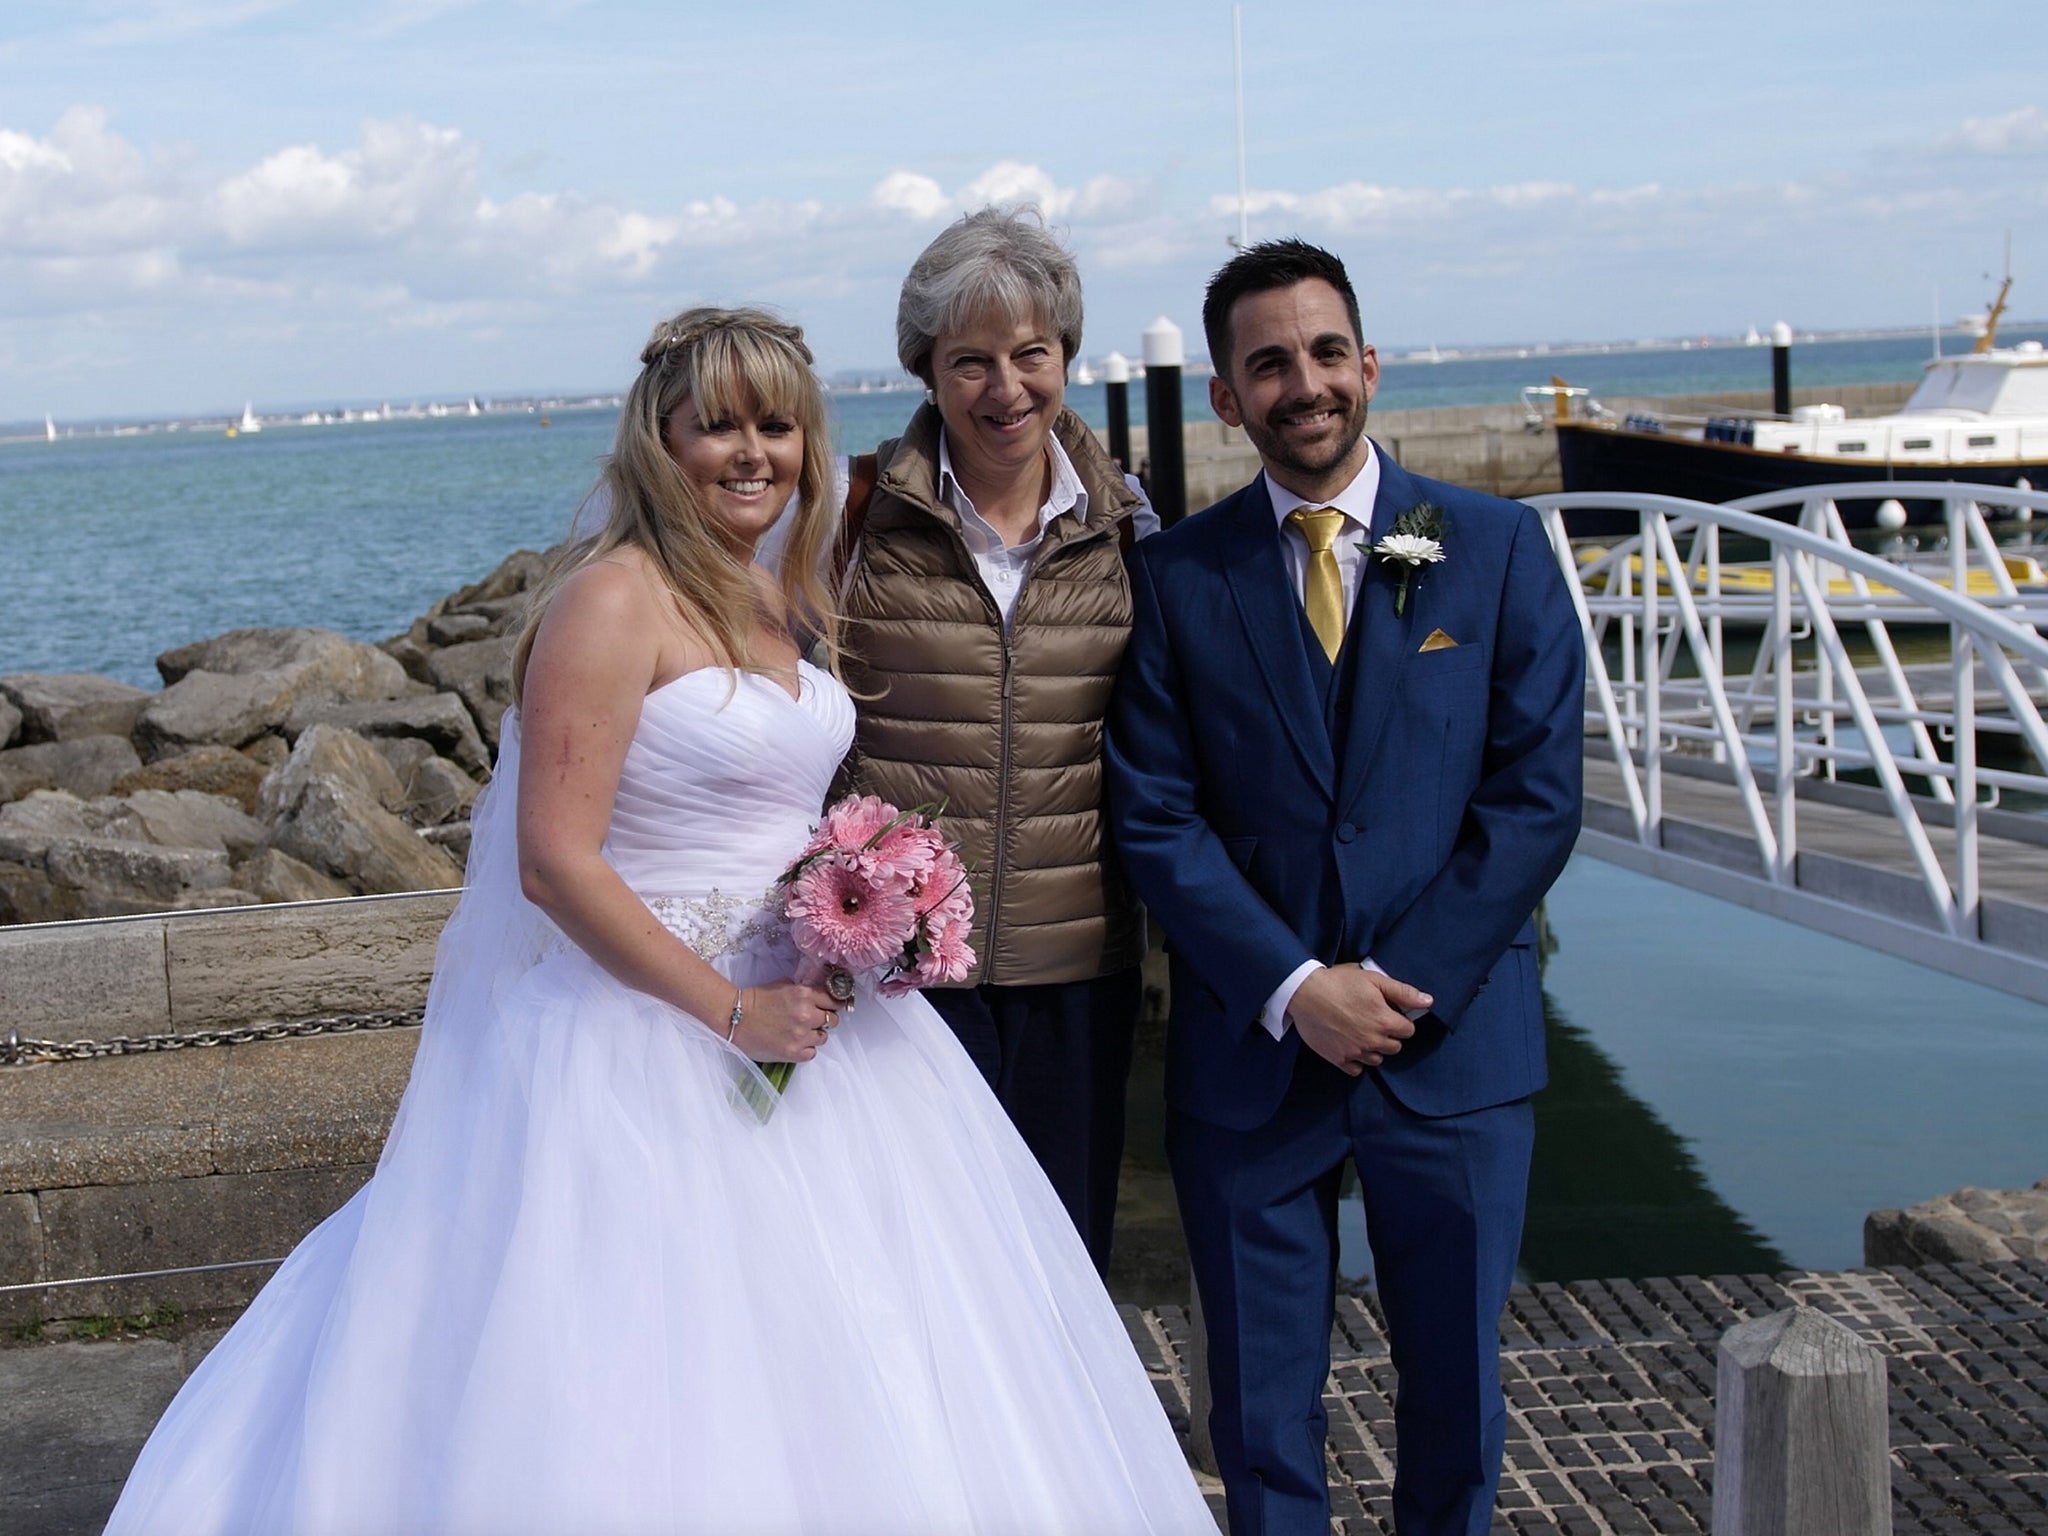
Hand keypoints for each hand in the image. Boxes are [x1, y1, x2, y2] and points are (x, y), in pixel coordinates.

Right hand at [730, 979, 842, 1062]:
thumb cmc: (756, 1000)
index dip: (832, 1004)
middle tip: (812, 1020)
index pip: (834, 1000)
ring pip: (824, 1037)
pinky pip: (812, 1053)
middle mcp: (806, 1015)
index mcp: (804, 995)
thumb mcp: (783, 985)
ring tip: (800, 1033)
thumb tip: (819, 995)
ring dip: (815, 1035)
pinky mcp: (793, 1053)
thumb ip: (804, 990)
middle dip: (824, 1019)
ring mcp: (801, 1035)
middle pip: (833, 1020)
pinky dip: (806, 1049)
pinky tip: (795, 1043)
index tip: (830, 1007)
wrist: (735, 1018)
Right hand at [1288, 964, 1431, 1075]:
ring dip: (1374, 1048)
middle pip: (1395, 1047)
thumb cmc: (1339, 982)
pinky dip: (1357, 1060)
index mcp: (1385, 1022)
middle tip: (1374, 1020)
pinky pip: (1357, 1070)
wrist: (1304, 993)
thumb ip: (1403, 992)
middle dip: (1389, 1035)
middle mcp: (1373, 1041)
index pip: (1408, 1030)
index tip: (1389, 1012)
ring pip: (1377, 1059)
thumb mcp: (1374, 980)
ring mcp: (1356, 1053)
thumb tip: (1428, 1001)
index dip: (1400, 1020)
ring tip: (1361, 1031)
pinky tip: (1350, 1045)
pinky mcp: (1339, 1059)